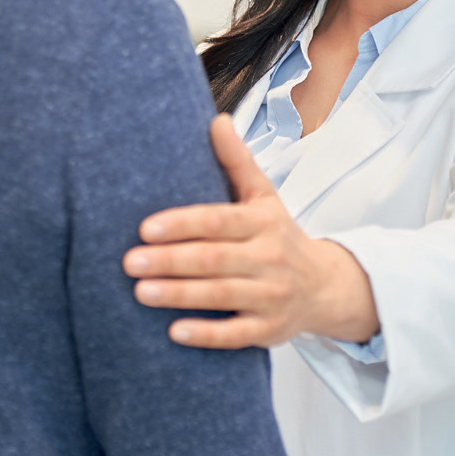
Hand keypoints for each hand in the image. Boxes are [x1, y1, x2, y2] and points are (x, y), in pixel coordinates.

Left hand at [123, 114, 379, 348]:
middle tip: (129, 262)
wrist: (325, 286)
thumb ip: (238, 162)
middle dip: (171, 261)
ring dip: (179, 295)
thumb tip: (217, 120)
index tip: (145, 228)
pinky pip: (236, 336)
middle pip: (215, 259)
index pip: (218, 221)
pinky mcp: (269, 330)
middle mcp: (270, 258)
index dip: (182, 224)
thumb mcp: (264, 197)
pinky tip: (175, 332)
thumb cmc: (278, 236)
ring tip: (140, 292)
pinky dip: (207, 334)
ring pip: (221, 295)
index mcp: (263, 222)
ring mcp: (271, 296)